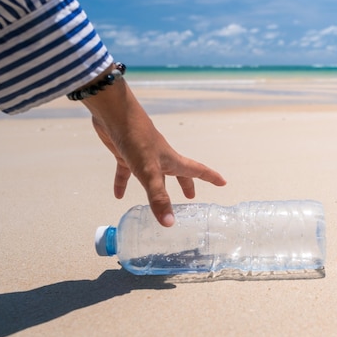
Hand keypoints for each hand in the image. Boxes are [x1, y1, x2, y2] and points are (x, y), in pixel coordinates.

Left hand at [82, 74, 225, 226]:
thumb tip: (169, 223)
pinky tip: (118, 195)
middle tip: (189, 197)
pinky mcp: (124, 152)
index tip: (223, 182)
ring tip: (158, 201)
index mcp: (171, 160)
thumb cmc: (136, 139)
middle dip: (185, 184)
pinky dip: (124, 183)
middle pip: (177, 173)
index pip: (196, 170)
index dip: (210, 177)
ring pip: (153, 174)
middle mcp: (160, 157)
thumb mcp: (149, 172)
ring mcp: (142, 155)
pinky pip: (126, 172)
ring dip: (157, 187)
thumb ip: (158, 197)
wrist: (113, 113)